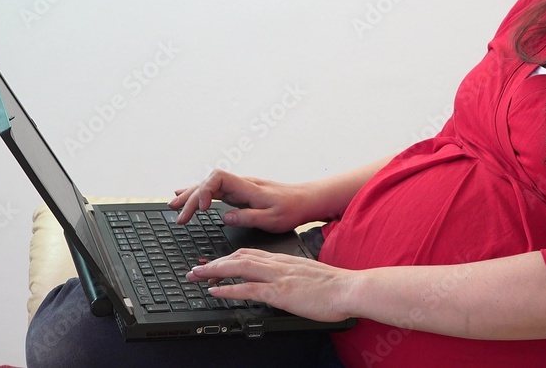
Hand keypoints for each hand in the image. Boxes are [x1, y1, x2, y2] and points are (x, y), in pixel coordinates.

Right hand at [169, 169, 307, 232]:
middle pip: (208, 182)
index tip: (204, 209)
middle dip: (191, 198)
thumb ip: (249, 217)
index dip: (206, 191)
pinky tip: (186, 195)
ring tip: (173, 205)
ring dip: (191, 195)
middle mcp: (241, 184)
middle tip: (179, 216)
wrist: (305, 200)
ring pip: (209, 185)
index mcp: (248, 187)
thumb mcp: (273, 219)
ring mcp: (238, 187)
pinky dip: (199, 193)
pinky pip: (214, 190)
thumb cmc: (292, 209)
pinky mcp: (239, 193)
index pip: (218, 178)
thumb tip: (226, 217)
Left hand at [186, 248, 355, 322]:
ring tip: (196, 276)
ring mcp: (278, 276)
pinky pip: (248, 288)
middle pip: (238, 257)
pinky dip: (228, 289)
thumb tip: (286, 284)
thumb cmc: (336, 286)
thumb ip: (294, 276)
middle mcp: (278, 264)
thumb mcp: (310, 275)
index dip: (229, 258)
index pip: (250, 253)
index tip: (215, 263)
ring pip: (239, 267)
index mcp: (285, 259)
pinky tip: (215, 291)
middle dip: (214, 262)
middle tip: (195, 269)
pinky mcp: (280, 292)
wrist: (350, 288)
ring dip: (214, 271)